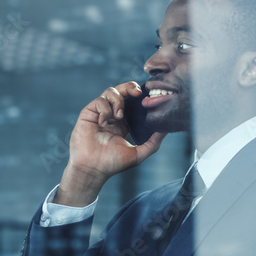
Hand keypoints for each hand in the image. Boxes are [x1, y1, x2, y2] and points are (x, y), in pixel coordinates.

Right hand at [54, 81, 166, 206]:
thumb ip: (153, 142)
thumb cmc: (112, 164)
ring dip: (118, 100)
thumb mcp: (138, 153)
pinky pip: (99, 101)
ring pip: (110, 92)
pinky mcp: (89, 113)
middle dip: (131, 87)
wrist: (93, 168)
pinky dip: (104, 109)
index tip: (147, 97)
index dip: (139, 95)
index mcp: (124, 122)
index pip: (133, 101)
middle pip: (122, 90)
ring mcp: (100, 113)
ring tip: (119, 116)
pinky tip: (104, 123)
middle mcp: (112, 115)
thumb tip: (167, 129)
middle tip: (137, 94)